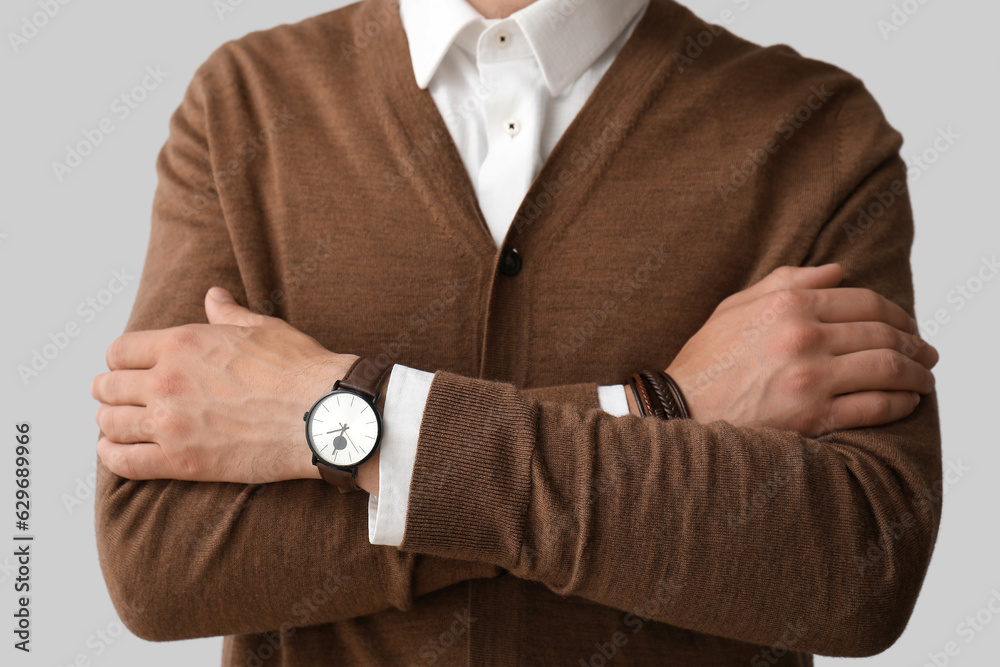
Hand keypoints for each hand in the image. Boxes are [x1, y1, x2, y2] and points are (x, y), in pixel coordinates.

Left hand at [91, 287, 358, 482]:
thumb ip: (228, 313)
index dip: (121, 361)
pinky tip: (116, 452)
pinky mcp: (180, 461)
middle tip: (121, 399)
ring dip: (111, 424)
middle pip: (108, 387)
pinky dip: (112, 456)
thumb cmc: (300, 369)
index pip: (120, 352)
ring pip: (110, 423)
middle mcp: (166, 381)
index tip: (130, 370)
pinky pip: (123, 462)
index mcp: (182, 344)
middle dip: (111, 392)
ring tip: (120, 426)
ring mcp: (170, 423)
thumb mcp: (262, 328)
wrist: (323, 413)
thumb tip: (215, 295)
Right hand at [662, 264, 937, 436]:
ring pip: (887, 369)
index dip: (897, 314)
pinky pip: (875, 407)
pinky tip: (908, 402)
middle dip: (915, 344)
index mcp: (788, 305)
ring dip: (916, 373)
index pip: (864, 302)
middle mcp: (804, 337)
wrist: (678, 409)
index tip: (907, 325)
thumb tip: (837, 271)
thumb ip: (787, 282)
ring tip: (924, 378)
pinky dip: (901, 403)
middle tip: (926, 353)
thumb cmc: (706, 360)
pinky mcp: (812, 416)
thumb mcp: (735, 307)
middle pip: (883, 334)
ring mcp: (810, 378)